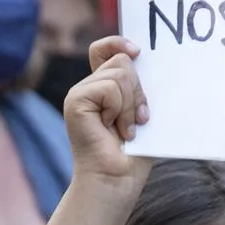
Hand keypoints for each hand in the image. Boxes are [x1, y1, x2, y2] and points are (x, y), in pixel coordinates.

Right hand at [65, 36, 153, 199]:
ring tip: (126, 129)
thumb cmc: (132, 154)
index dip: (119, 43)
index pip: (104, 49)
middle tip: (138, 120)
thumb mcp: (141, 113)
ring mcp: (79, 93)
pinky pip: (110, 88)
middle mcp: (88, 87)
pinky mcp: (75, 101)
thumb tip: (150, 63)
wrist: (116, 181)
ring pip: (120, 73)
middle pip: (122, 60)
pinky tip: (116, 129)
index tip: (138, 52)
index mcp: (102, 88)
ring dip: (131, 104)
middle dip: (138, 90)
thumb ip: (139, 88)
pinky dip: (121, 109)